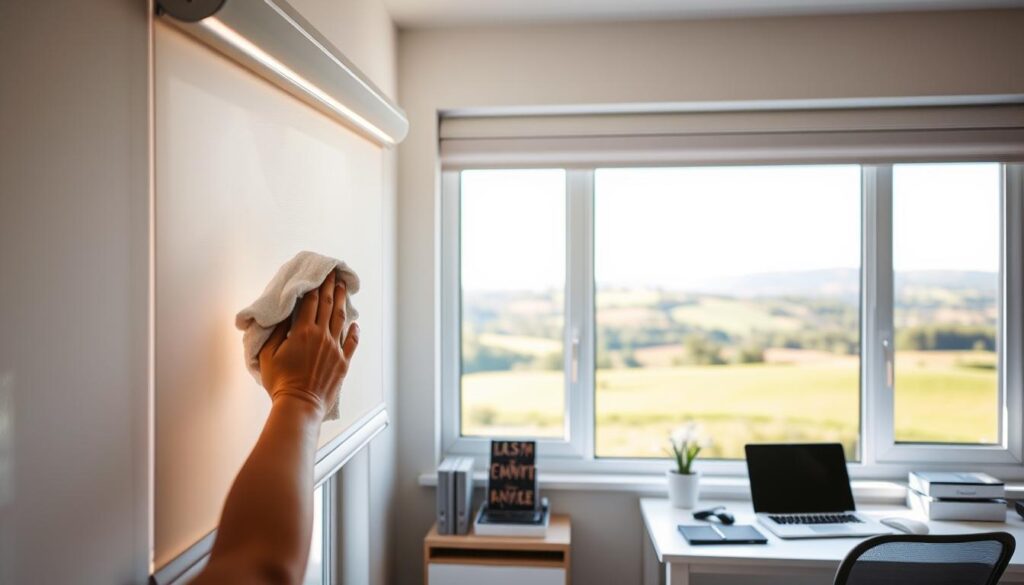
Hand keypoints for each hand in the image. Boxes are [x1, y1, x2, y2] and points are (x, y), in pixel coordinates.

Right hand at [257, 271, 358, 416]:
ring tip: (344, 288)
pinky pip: (352, 343)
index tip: (320, 274)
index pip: (311, 301)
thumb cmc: (280, 382)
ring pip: (341, 319)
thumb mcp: (268, 354)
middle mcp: (322, 336)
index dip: (316, 285)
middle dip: (331, 287)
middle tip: (334, 273)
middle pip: (328, 305)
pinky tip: (356, 324)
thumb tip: (283, 315)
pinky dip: (354, 331)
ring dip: (343, 302)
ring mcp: (335, 349)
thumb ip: (276, 332)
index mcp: (303, 332)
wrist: (299, 405)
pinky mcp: (343, 362)